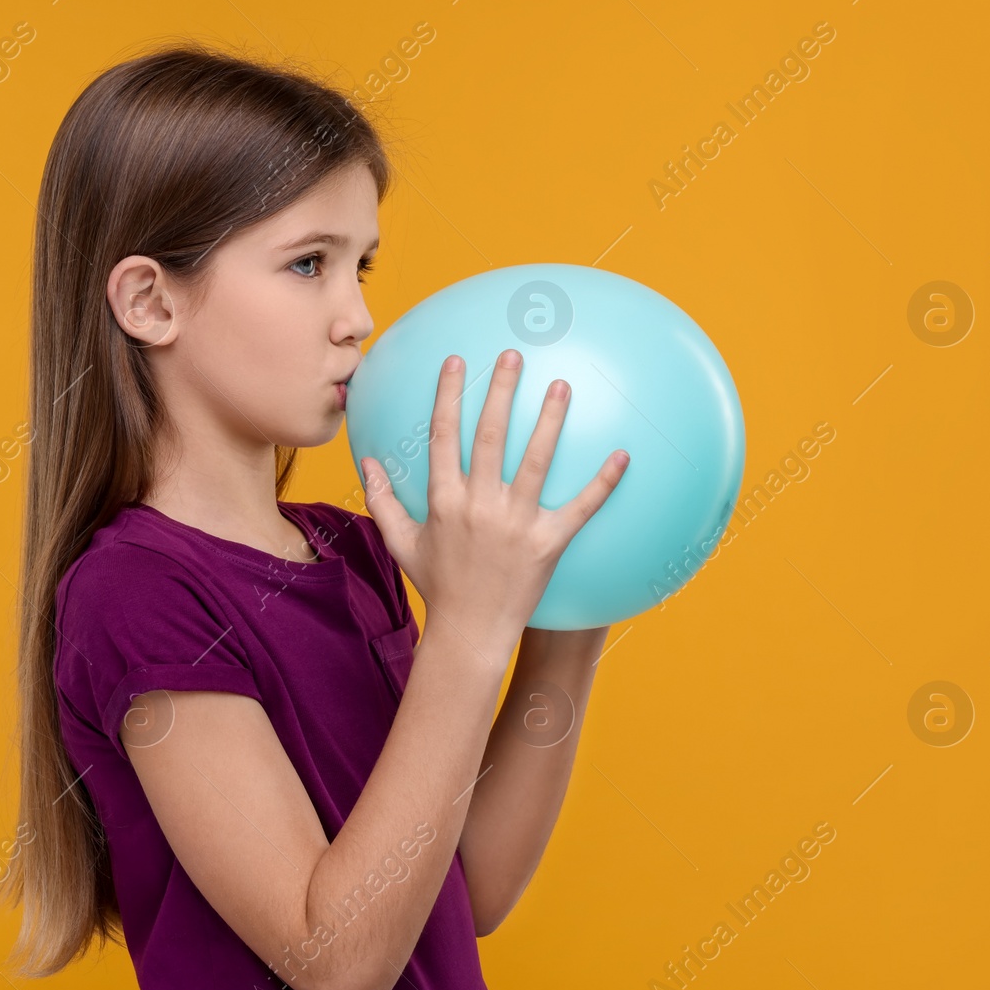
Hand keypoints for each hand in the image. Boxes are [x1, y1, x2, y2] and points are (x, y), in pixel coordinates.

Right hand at [362, 349, 629, 656]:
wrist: (470, 633)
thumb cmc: (437, 585)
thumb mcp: (401, 543)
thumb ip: (382, 500)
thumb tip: (367, 462)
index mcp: (444, 501)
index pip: (444, 436)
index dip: (449, 395)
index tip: (456, 362)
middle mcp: (479, 506)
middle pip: (490, 436)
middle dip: (500, 391)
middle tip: (513, 355)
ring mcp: (515, 525)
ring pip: (535, 461)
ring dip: (549, 420)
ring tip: (561, 385)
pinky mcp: (548, 545)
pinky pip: (580, 508)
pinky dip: (602, 482)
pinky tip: (622, 455)